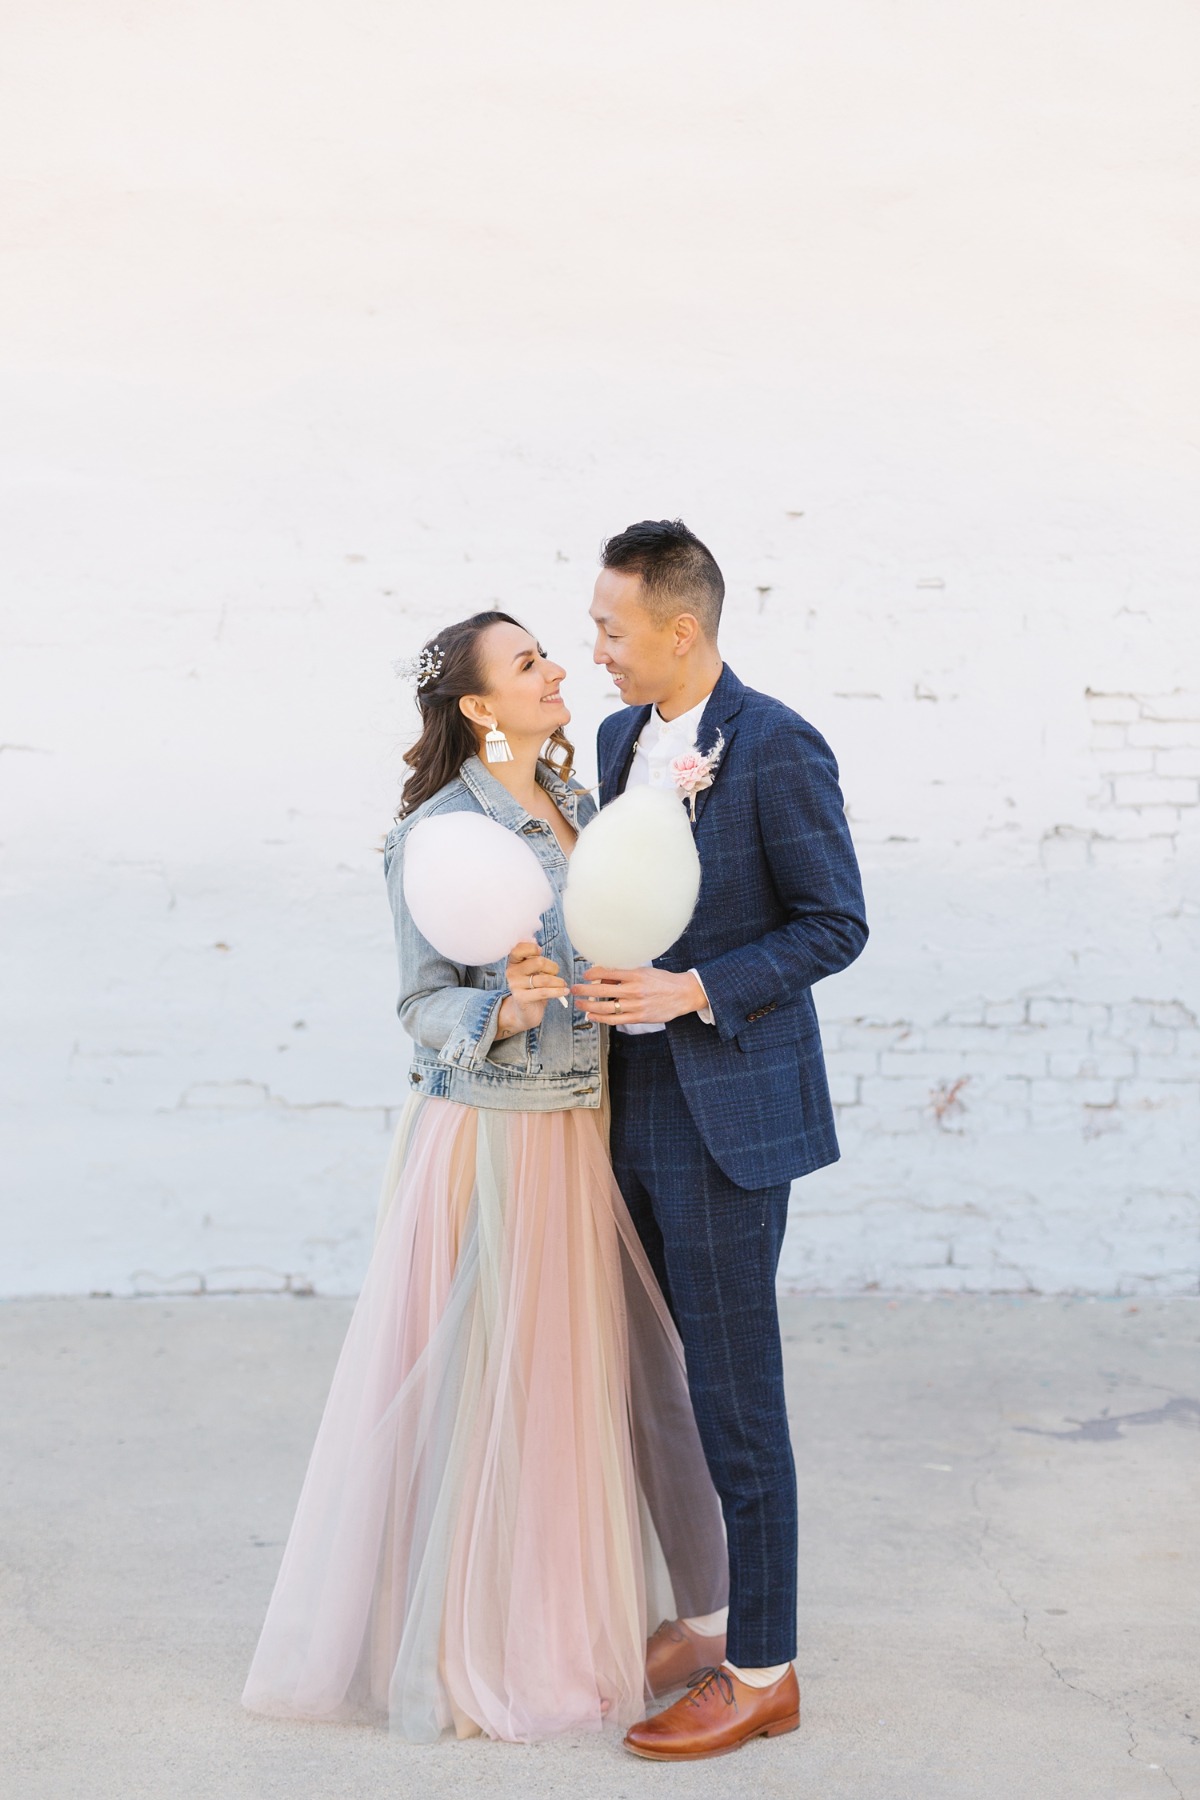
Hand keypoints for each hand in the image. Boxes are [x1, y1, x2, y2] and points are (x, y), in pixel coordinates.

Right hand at [496, 940, 568, 1036]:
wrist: (522, 1012)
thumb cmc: (531, 988)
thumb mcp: (532, 971)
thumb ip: (534, 959)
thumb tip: (536, 943)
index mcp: (514, 962)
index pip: (520, 948)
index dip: (533, 948)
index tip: (540, 952)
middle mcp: (512, 972)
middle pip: (539, 962)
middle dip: (553, 968)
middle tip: (556, 974)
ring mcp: (515, 985)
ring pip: (544, 979)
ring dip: (558, 982)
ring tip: (563, 985)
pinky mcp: (521, 998)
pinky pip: (544, 992)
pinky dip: (558, 992)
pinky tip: (564, 991)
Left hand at [571, 966, 706, 1025]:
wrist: (683, 994)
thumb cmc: (663, 981)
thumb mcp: (645, 971)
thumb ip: (626, 973)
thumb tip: (604, 976)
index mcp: (636, 974)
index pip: (609, 972)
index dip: (593, 973)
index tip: (585, 974)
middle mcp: (634, 989)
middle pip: (603, 990)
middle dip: (585, 989)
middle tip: (574, 989)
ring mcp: (636, 1005)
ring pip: (606, 1007)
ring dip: (589, 1005)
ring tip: (579, 1004)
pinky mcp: (638, 1017)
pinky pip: (615, 1019)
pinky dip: (601, 1018)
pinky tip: (592, 1015)